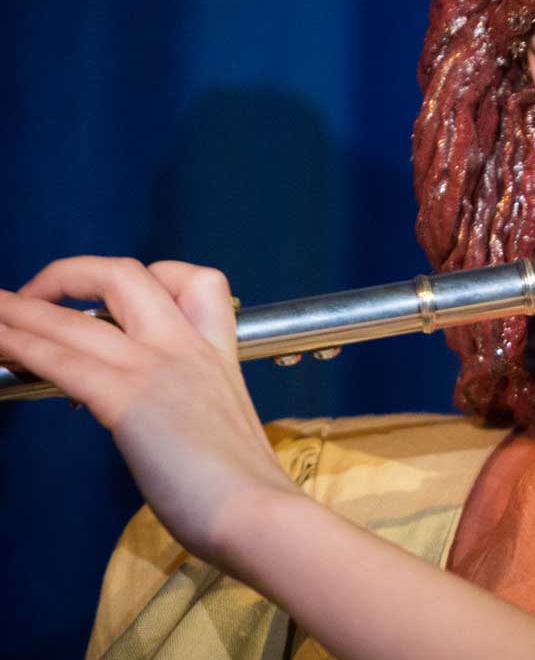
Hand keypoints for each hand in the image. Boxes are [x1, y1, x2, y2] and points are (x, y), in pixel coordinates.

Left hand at [0, 257, 299, 563]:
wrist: (258, 511)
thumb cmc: (246, 486)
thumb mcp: (226, 423)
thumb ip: (193, 406)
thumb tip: (163, 424)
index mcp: (217, 352)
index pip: (195, 281)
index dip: (148, 276)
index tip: (112, 300)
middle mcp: (187, 347)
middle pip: (124, 274)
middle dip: (67, 275)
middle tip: (32, 297)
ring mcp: (157, 369)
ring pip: (77, 321)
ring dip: (18, 312)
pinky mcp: (129, 402)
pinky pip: (64, 361)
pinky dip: (23, 347)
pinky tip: (1, 346)